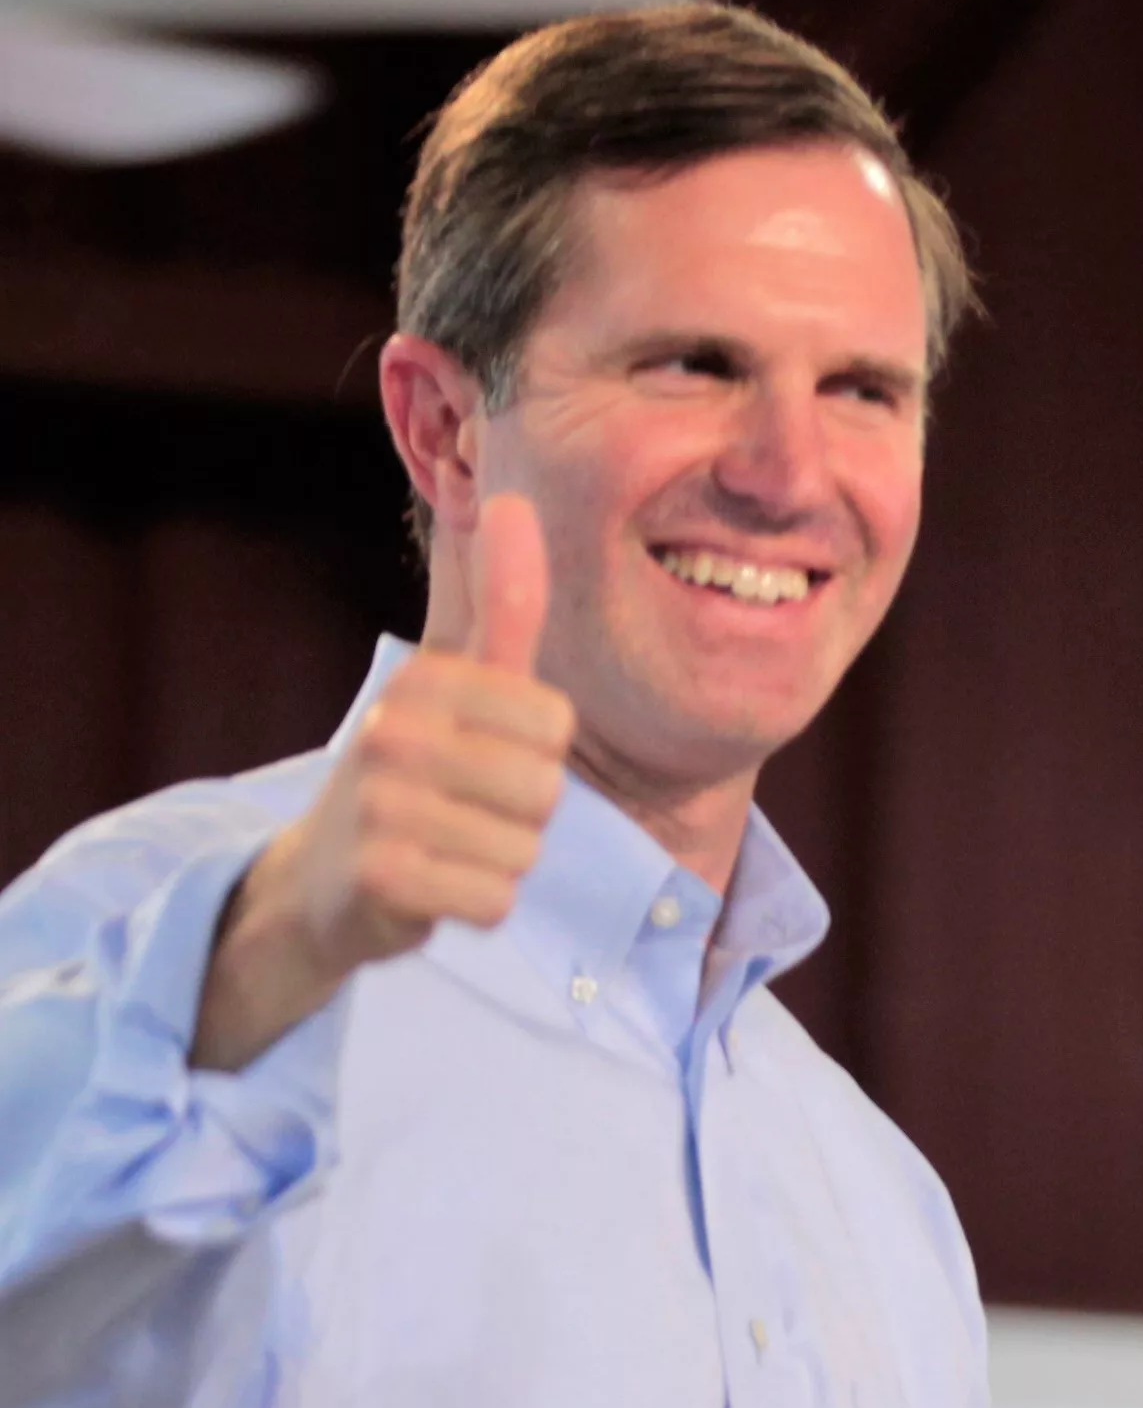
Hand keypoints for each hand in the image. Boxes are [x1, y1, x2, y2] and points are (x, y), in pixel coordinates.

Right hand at [198, 491, 572, 1069]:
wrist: (322, 879)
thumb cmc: (410, 771)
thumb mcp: (449, 683)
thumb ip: (493, 604)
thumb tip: (510, 502)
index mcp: (422, 680)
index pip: (556, 724)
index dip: (535, 754)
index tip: (479, 754)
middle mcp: (392, 732)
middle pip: (546, 789)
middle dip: (520, 814)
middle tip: (460, 810)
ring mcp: (380, 805)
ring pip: (525, 849)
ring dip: (499, 862)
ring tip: (446, 845)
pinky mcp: (381, 878)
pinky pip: (496, 900)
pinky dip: (477, 906)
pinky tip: (434, 888)